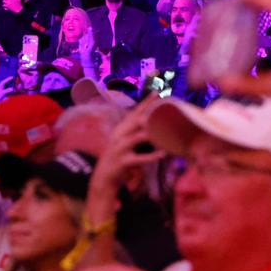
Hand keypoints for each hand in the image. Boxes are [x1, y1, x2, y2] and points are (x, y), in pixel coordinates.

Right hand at [86, 103, 161, 227]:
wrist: (103, 178)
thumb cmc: (120, 157)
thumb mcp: (126, 141)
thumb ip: (138, 131)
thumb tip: (155, 122)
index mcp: (121, 129)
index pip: (135, 112)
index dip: (146, 102)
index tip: (158, 92)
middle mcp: (119, 136)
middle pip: (136, 121)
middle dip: (150, 113)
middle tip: (165, 108)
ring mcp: (119, 148)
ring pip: (137, 138)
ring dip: (152, 134)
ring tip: (167, 131)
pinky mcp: (122, 162)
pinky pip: (139, 158)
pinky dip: (152, 156)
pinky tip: (163, 154)